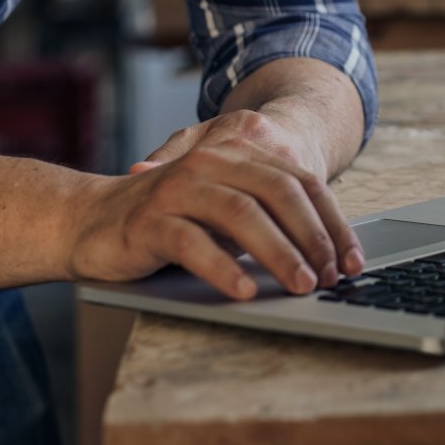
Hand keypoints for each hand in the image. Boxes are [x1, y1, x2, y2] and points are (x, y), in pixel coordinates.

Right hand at [68, 110, 363, 300]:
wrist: (91, 219)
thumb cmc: (170, 219)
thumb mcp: (224, 211)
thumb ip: (266, 217)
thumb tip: (328, 254)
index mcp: (236, 153)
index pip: (300, 182)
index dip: (331, 222)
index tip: (352, 260)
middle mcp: (211, 162)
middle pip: (278, 192)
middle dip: (313, 236)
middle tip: (332, 276)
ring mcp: (179, 188)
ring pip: (241, 214)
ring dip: (278, 252)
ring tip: (302, 285)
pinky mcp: (150, 220)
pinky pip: (192, 242)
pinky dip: (223, 268)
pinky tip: (243, 291)